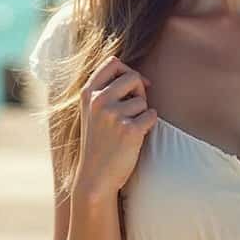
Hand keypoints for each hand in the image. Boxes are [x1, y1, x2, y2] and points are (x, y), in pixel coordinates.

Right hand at [73, 56, 157, 198]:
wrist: (96, 177)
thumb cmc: (99, 142)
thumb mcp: (93, 112)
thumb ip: (106, 90)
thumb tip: (140, 78)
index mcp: (88, 93)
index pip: (112, 62)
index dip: (127, 70)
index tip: (133, 84)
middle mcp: (98, 101)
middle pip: (132, 77)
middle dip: (140, 91)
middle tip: (134, 110)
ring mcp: (112, 115)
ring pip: (143, 100)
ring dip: (142, 113)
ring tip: (128, 130)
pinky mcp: (129, 130)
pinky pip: (151, 115)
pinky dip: (148, 125)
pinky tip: (135, 137)